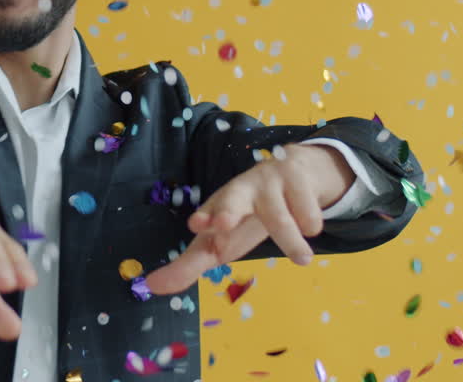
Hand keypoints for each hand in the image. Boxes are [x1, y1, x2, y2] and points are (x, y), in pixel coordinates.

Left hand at [144, 143, 351, 294]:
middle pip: (232, 199)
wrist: (296, 175)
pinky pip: (308, 214)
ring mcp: (269, 182)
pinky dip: (310, 224)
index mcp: (218, 205)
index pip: (207, 212)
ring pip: (280, 217)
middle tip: (222, 224)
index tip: (196, 225)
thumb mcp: (220, 242)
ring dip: (291, 239)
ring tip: (303, 259)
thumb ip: (189, 266)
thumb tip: (151, 287)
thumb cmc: (248, 216)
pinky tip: (310, 223)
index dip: (203, 219)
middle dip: (227, 210)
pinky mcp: (298, 179)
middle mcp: (241, 191)